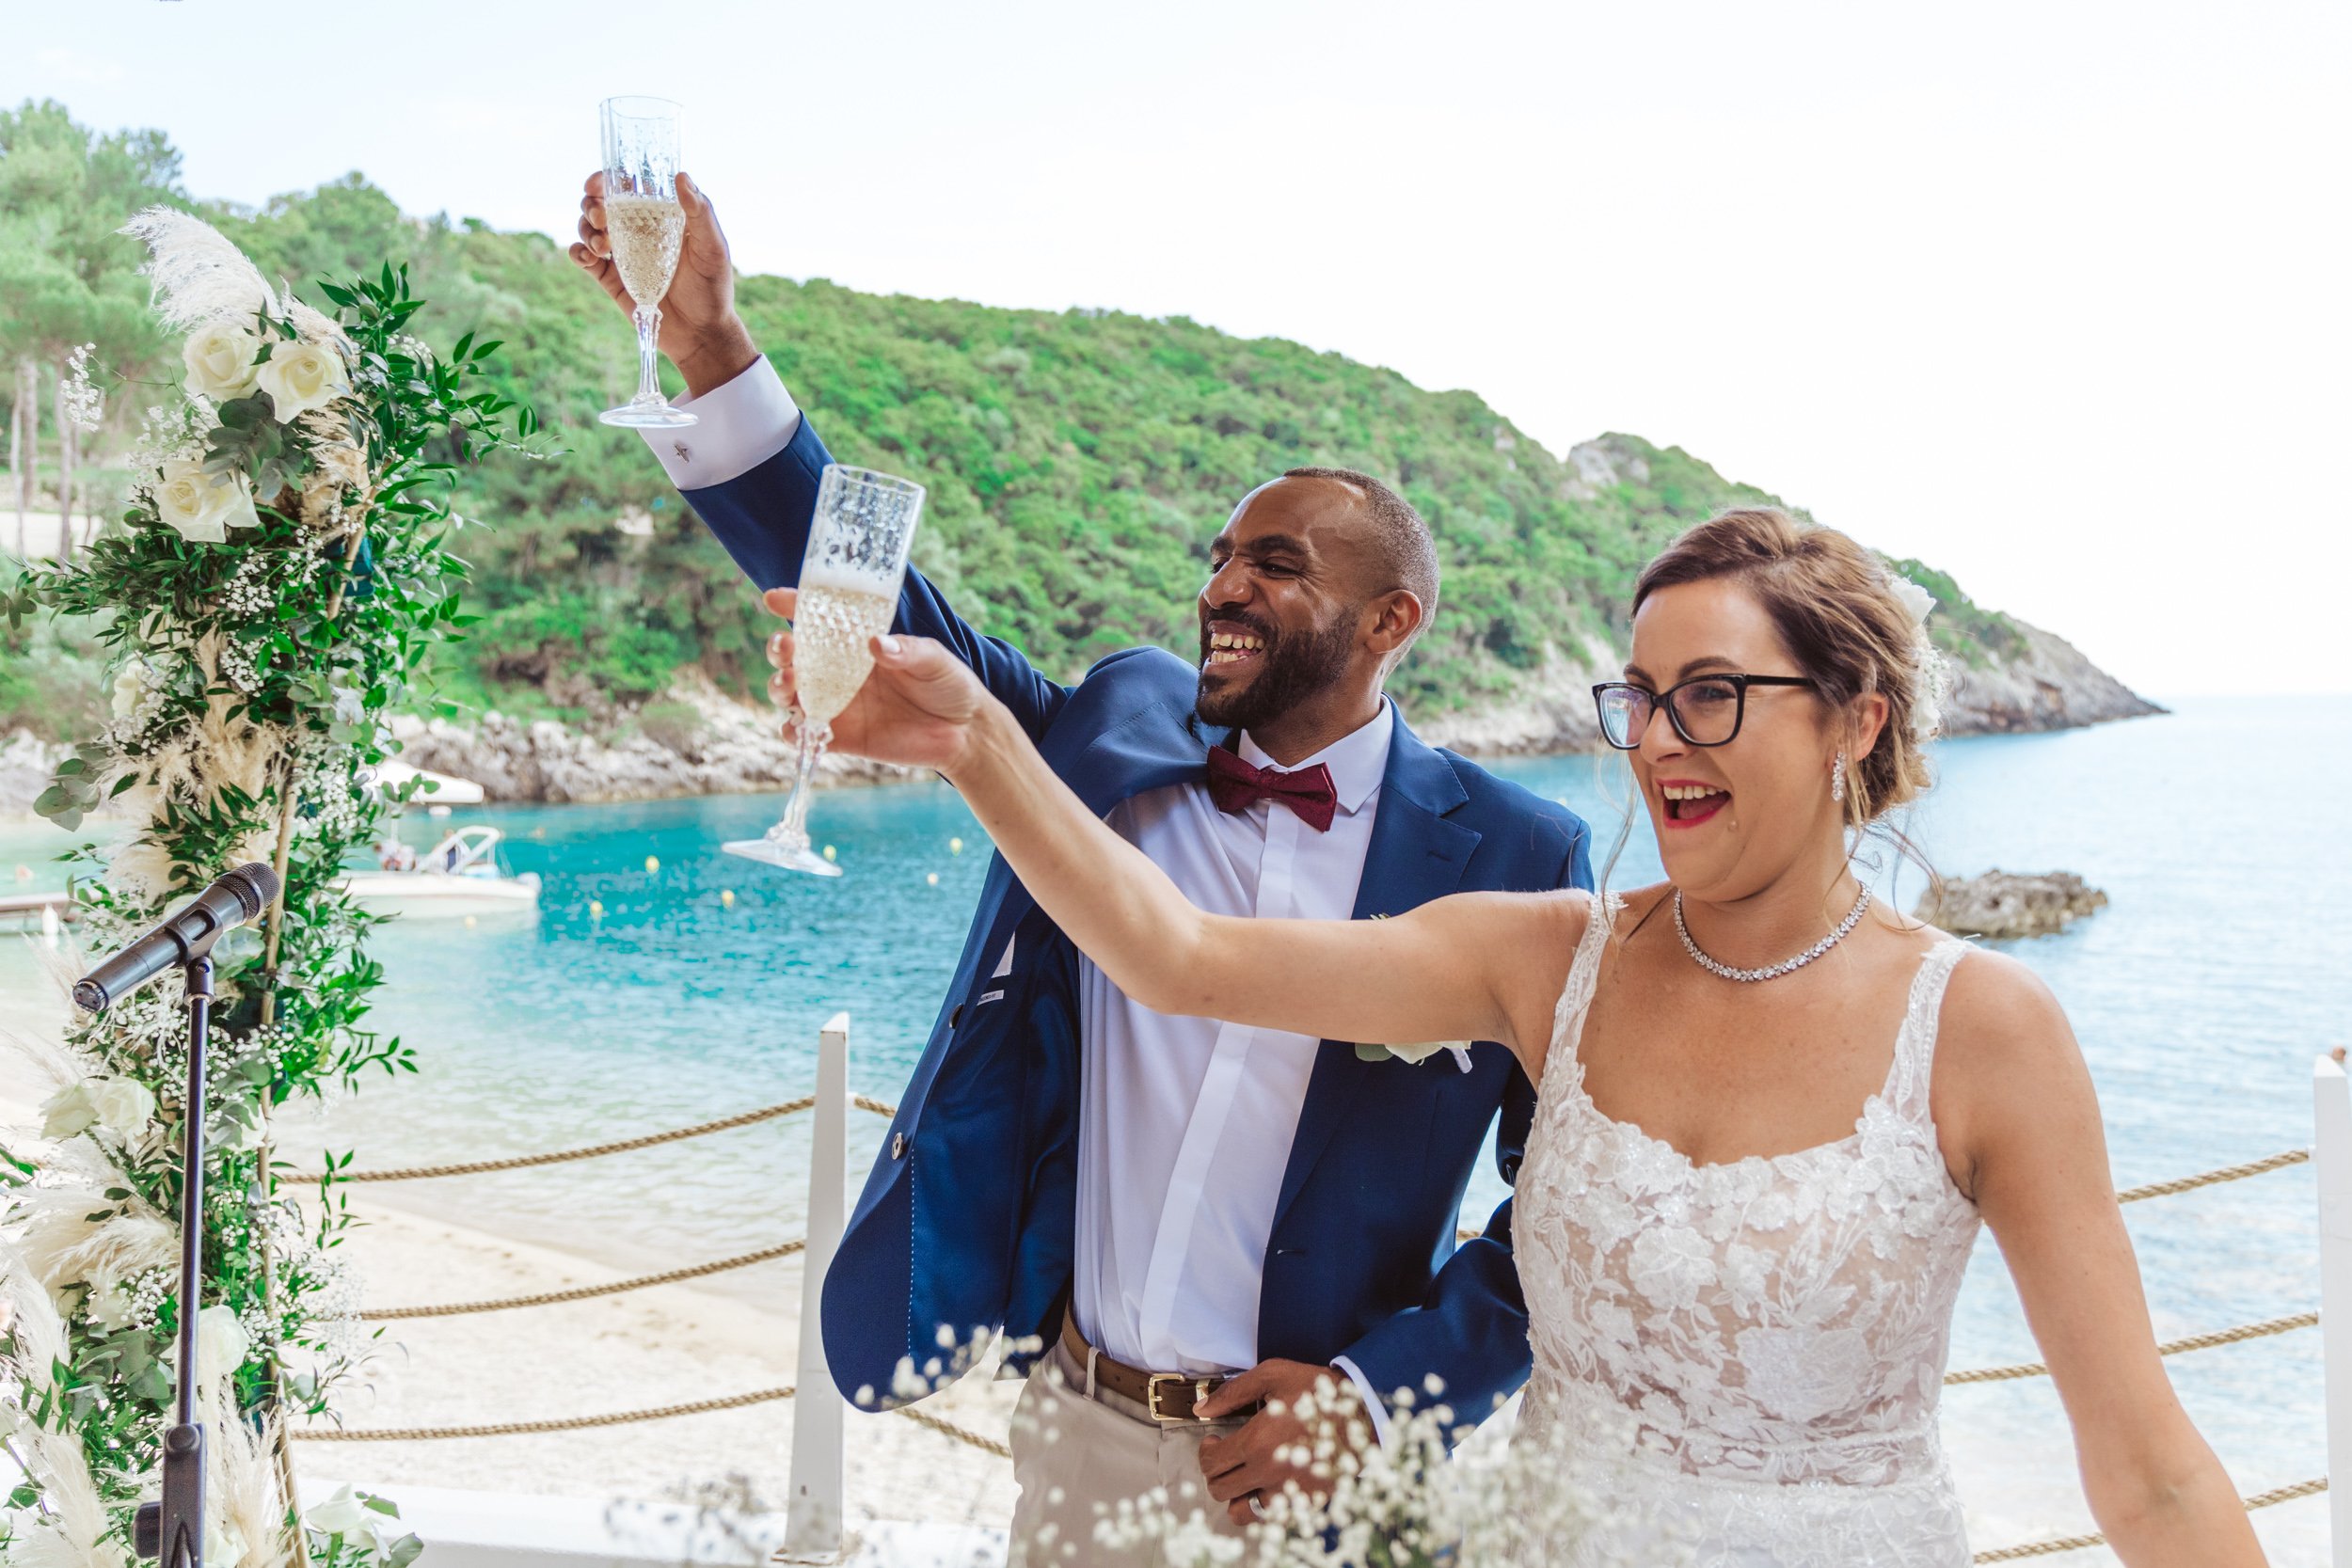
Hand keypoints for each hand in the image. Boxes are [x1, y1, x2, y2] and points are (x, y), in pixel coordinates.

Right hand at [570, 170, 756, 397]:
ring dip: (585, 228)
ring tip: (603, 246)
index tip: (598, 183)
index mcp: (659, 217)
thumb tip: (680, 175)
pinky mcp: (611, 279)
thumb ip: (700, 212)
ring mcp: (622, 254)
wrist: (701, 334)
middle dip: (591, 204)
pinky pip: (583, 258)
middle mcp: (637, 231)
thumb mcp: (713, 248)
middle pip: (600, 204)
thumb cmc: (713, 289)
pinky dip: (577, 252)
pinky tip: (589, 257)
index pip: (627, 188)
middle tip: (601, 217)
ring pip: (588, 228)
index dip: (607, 180)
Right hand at [763, 587, 993, 772]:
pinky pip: (806, 735)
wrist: (966, 733)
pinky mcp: (843, 737)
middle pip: (793, 657)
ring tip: (789, 683)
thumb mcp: (935, 659)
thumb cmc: (950, 684)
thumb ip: (907, 651)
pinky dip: (793, 732)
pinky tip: (797, 727)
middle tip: (786, 646)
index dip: (793, 607)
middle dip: (780, 649)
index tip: (775, 599)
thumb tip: (876, 644)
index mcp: (858, 645)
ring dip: (780, 687)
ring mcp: (839, 705)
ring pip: (791, 694)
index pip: (818, 621)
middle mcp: (840, 672)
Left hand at [1195, 1360, 1369, 1525]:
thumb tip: (1201, 1408)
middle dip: (1216, 1472)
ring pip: (1242, 1513)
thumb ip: (1233, 1392)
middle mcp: (1269, 1472)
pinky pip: (1272, 1517)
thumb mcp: (1274, 1375)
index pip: (1211, 1463)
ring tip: (1245, 1475)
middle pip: (1220, 1490)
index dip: (1206, 1451)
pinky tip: (1270, 1483)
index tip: (1215, 1440)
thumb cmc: (1318, 1391)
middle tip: (1227, 1456)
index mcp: (1258, 1441)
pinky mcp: (1306, 1501)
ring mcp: (1289, 1491)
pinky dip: (1264, 1505)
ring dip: (1237, 1495)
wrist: (1365, 1411)